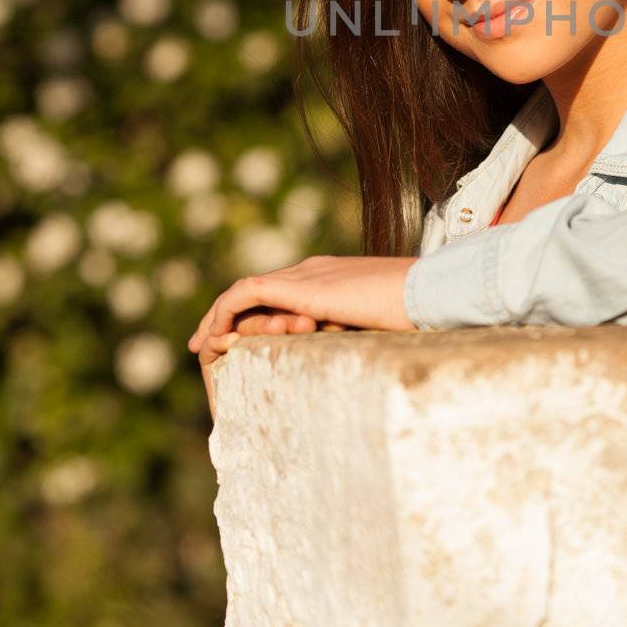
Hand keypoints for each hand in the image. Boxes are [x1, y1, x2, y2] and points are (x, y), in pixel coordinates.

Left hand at [188, 253, 416, 364]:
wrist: (425, 291)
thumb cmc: (415, 312)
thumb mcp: (378, 323)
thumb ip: (357, 330)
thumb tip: (357, 356)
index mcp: (330, 276)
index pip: (280, 290)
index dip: (255, 313)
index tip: (239, 337)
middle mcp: (311, 269)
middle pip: (255, 289)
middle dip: (226, 315)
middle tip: (206, 343)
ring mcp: (305, 274)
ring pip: (243, 292)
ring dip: (217, 317)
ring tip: (201, 345)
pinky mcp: (300, 286)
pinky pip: (244, 295)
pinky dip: (225, 314)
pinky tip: (215, 340)